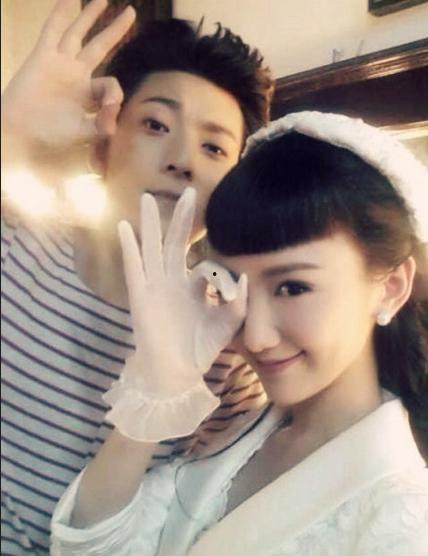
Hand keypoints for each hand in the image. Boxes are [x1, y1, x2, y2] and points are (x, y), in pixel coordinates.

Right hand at [2, 0, 134, 159]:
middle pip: (100, 47)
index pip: (110, 83)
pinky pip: (54, 30)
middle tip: (131, 12)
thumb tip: (115, 125)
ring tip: (105, 0)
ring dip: (91, 15)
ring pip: (78, 33)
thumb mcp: (83, 133)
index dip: (115, 93)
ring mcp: (59, 63)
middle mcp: (76, 75)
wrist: (21, 132)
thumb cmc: (51, 136)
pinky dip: (62, 13)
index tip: (110, 108)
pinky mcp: (43, 56)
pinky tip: (71, 0)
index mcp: (88, 94)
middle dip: (115, 30)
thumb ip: (101, 127)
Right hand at [118, 187, 247, 397]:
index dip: (218, 269)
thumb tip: (245, 276)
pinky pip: (134, 267)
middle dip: (182, 218)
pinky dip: (129, 247)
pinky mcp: (141, 296)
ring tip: (146, 198)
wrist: (177, 374)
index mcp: (194, 287)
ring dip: (150, 223)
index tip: (231, 288)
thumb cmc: (201, 350)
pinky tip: (125, 227)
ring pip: (153, 248)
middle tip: (190, 191)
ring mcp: (155, 287)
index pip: (205, 263)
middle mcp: (173, 281)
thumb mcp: (227, 325)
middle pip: (177, 242)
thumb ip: (239, 303)